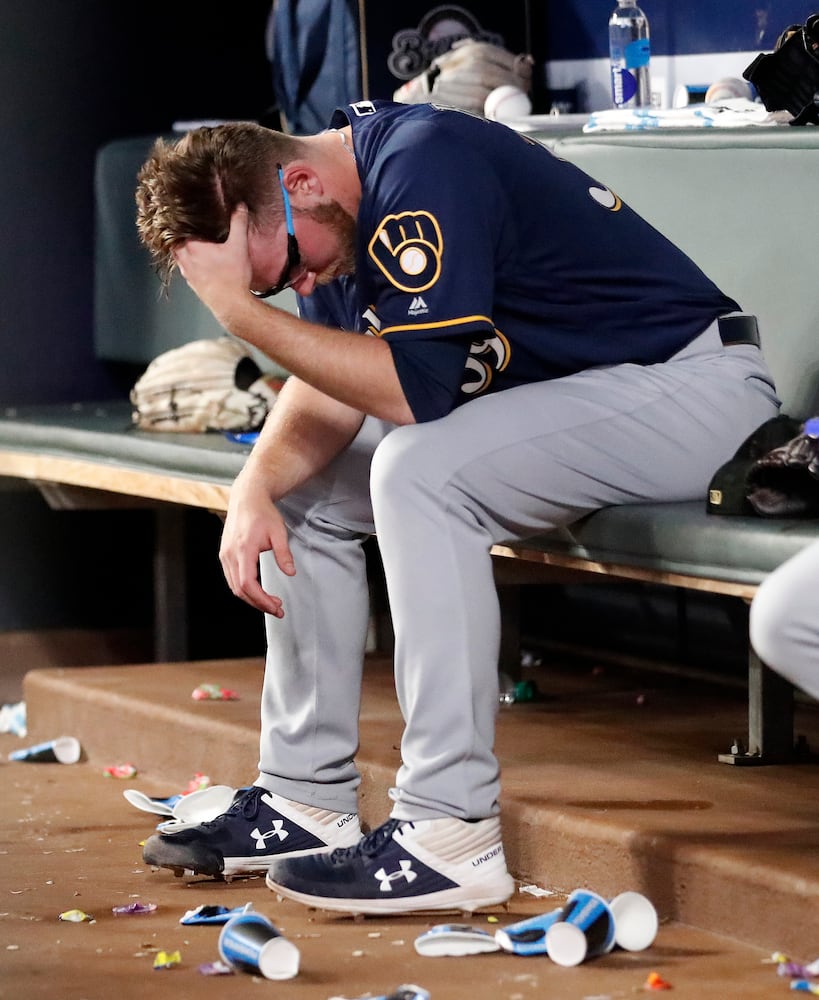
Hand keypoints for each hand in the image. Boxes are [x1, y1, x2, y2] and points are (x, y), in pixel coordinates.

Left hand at [174, 205, 252, 323]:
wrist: (232, 305)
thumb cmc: (233, 278)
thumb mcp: (239, 246)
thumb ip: (238, 223)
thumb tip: (239, 206)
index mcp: (192, 247)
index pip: (177, 228)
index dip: (179, 220)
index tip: (182, 214)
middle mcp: (185, 259)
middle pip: (175, 241)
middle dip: (180, 234)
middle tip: (188, 226)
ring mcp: (187, 272)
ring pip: (178, 255)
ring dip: (184, 249)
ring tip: (193, 242)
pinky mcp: (192, 283)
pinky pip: (185, 268)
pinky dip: (189, 262)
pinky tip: (199, 261)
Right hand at [219, 465, 295, 616]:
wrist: (247, 498)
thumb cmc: (263, 513)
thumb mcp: (279, 532)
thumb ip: (284, 554)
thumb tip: (291, 573)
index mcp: (243, 549)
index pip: (248, 583)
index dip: (261, 599)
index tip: (276, 606)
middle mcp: (230, 554)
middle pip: (240, 590)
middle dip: (259, 603)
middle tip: (277, 609)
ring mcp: (225, 555)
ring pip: (234, 586)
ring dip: (251, 598)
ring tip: (270, 603)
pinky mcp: (225, 554)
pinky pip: (232, 578)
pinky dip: (244, 589)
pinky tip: (258, 592)